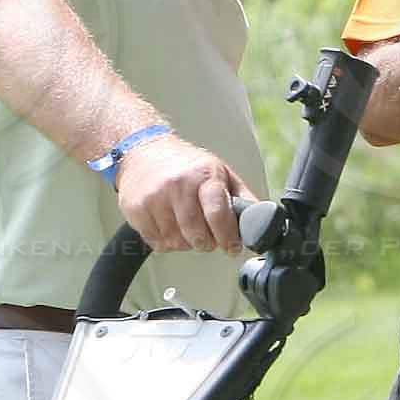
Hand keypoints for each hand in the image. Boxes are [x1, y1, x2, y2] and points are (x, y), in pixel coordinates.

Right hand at [114, 134, 250, 253]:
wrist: (142, 151)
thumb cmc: (185, 165)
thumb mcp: (221, 172)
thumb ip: (243, 198)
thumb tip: (263, 220)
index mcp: (204, 175)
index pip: (218, 213)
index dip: (227, 237)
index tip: (232, 248)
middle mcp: (178, 185)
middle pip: (197, 234)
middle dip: (207, 243)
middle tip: (209, 238)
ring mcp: (154, 197)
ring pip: (176, 242)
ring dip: (186, 243)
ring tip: (188, 228)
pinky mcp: (135, 209)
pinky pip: (156, 242)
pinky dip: (167, 242)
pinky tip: (170, 226)